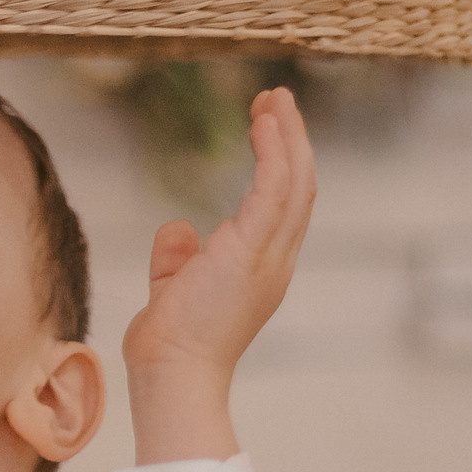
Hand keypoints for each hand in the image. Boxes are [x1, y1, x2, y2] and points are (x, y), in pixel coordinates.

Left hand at [120, 87, 315, 462]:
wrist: (172, 372)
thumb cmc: (171, 342)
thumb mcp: (173, 287)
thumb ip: (178, 257)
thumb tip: (178, 227)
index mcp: (262, 268)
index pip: (283, 206)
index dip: (280, 163)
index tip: (267, 127)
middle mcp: (275, 259)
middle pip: (299, 186)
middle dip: (291, 140)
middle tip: (277, 100)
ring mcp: (269, 255)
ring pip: (295, 181)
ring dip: (287, 136)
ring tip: (274, 99)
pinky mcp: (253, 249)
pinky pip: (275, 188)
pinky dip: (274, 151)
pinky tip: (265, 122)